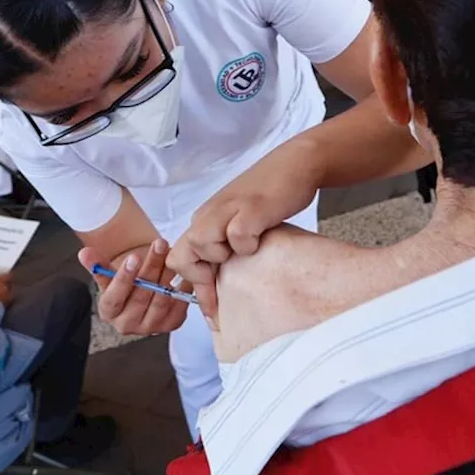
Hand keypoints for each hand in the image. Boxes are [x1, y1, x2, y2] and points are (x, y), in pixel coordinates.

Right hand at [78, 238, 188, 335]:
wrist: (140, 299)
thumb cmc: (124, 286)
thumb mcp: (109, 275)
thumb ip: (98, 265)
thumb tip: (84, 253)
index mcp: (109, 312)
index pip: (113, 298)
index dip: (123, 278)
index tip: (133, 257)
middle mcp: (128, 324)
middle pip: (141, 296)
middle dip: (151, 267)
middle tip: (159, 245)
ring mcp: (150, 327)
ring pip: (161, 300)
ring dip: (167, 274)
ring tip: (172, 253)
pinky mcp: (170, 325)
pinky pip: (179, 306)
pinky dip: (182, 287)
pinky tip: (184, 270)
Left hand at [167, 140, 321, 316]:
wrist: (294, 164)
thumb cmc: (268, 198)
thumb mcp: (238, 221)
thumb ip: (224, 245)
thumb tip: (220, 287)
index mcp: (203, 220)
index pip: (179, 259)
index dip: (194, 288)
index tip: (213, 310)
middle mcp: (209, 214)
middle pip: (181, 255)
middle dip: (202, 276)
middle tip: (229, 279)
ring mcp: (228, 210)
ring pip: (203, 244)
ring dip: (224, 255)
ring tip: (247, 248)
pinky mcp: (251, 207)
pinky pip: (237, 236)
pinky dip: (249, 243)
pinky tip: (262, 235)